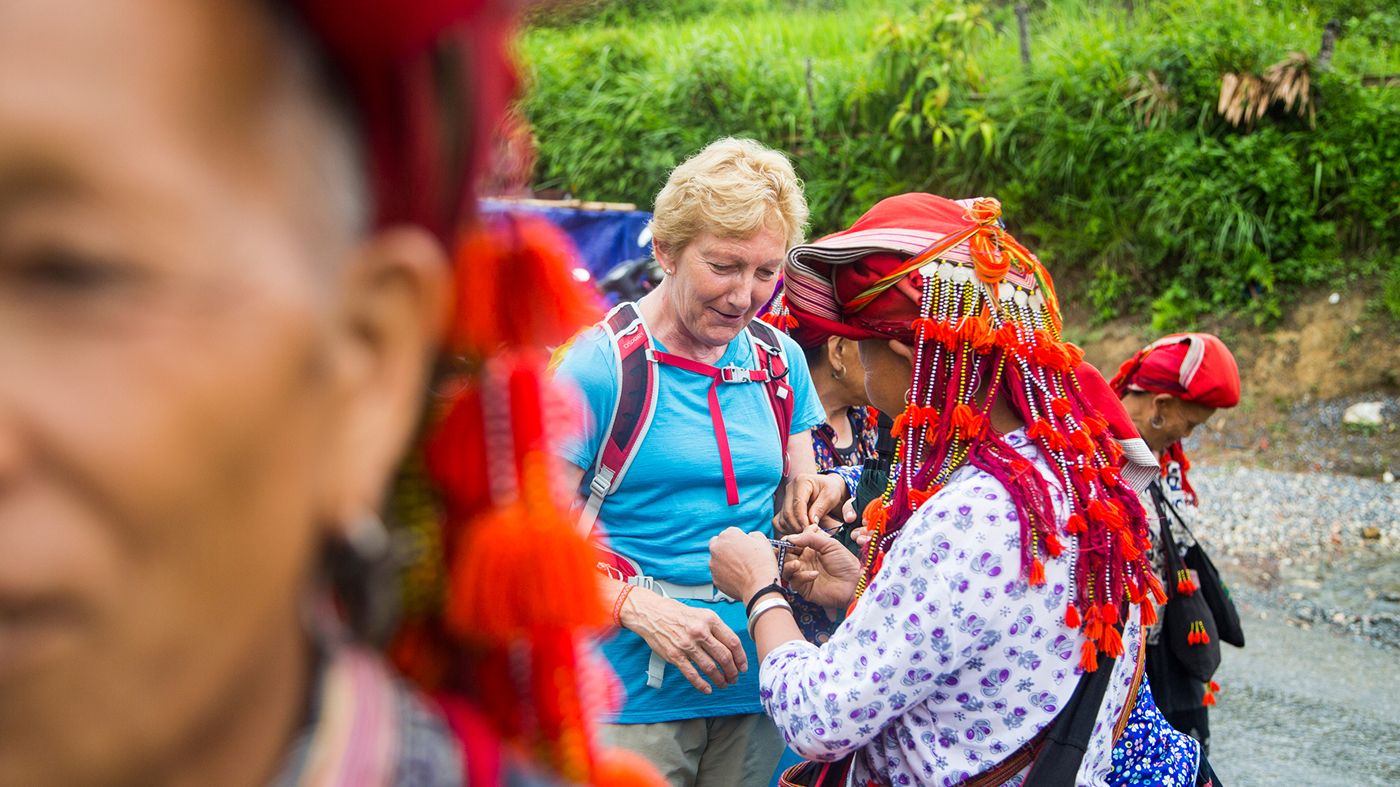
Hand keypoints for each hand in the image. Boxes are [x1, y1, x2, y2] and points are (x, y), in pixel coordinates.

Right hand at [618, 589, 747, 694]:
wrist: (651, 613)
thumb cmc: (676, 613)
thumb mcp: (701, 614)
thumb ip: (716, 629)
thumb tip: (731, 648)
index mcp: (710, 619)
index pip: (733, 642)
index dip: (741, 658)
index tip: (743, 666)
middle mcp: (700, 632)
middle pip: (724, 657)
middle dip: (732, 671)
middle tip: (734, 678)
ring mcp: (687, 645)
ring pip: (710, 668)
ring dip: (720, 679)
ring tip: (724, 684)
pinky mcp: (675, 656)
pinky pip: (692, 675)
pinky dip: (702, 685)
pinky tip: (708, 688)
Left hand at [708, 528, 779, 602]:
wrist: (759, 586)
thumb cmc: (762, 564)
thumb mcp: (763, 541)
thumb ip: (754, 535)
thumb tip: (750, 537)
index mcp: (728, 535)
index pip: (731, 533)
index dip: (739, 540)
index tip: (745, 547)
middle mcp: (717, 547)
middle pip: (718, 543)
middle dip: (726, 547)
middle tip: (738, 556)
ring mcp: (714, 563)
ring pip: (717, 559)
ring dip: (725, 562)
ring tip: (740, 569)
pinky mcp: (714, 578)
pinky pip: (719, 574)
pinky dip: (726, 575)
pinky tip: (737, 578)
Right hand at [773, 473, 850, 535]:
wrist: (827, 488)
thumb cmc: (830, 490)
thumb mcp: (830, 496)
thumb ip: (820, 507)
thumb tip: (811, 521)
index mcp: (801, 481)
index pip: (797, 503)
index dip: (802, 518)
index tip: (809, 529)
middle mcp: (790, 488)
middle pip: (788, 512)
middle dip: (798, 526)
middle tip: (810, 533)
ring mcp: (785, 497)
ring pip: (783, 518)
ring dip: (793, 529)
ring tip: (807, 532)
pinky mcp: (783, 506)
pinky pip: (779, 521)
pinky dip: (787, 529)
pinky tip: (798, 531)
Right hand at [782, 526, 861, 614]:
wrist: (855, 584)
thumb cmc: (846, 563)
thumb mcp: (830, 544)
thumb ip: (810, 538)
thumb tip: (791, 538)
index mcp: (809, 548)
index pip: (793, 541)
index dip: (790, 539)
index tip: (792, 538)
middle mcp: (804, 560)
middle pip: (784, 554)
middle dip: (783, 551)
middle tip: (788, 550)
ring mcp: (803, 573)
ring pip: (785, 567)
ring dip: (788, 564)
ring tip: (797, 564)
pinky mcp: (804, 587)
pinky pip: (795, 580)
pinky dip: (802, 576)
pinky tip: (814, 575)